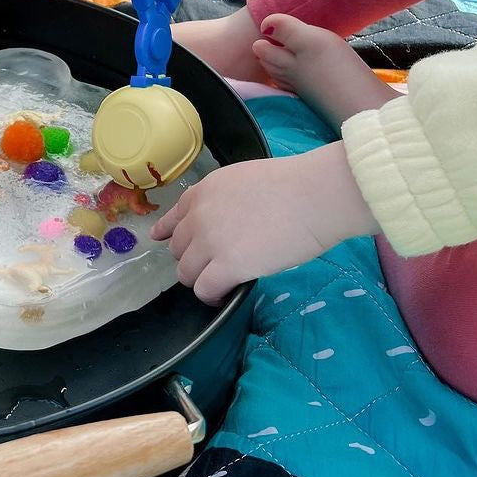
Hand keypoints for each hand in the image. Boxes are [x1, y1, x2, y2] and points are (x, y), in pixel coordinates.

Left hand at [153, 144, 378, 303]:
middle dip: (192, 257)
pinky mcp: (227, 267)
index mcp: (203, 192)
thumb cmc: (292, 185)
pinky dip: (211, 296)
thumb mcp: (242, 180)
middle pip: (178, 248)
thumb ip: (223, 200)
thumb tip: (225, 220)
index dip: (168, 232)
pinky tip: (222, 296)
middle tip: (213, 263)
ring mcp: (210, 242)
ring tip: (218, 282)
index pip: (174, 217)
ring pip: (185, 273)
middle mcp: (198, 216)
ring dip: (200, 279)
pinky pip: (204, 290)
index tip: (162, 239)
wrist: (314, 195)